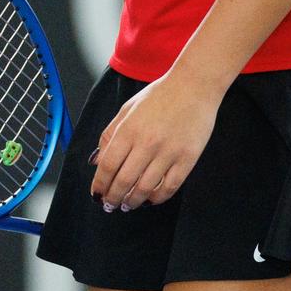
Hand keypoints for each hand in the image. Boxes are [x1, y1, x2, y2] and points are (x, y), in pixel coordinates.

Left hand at [88, 72, 218, 210]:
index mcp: (128, 130)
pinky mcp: (188, 158)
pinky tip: (150, 199)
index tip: (97, 194)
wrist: (194, 86)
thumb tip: (96, 161)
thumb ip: (109, 135)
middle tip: (109, 205)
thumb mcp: (127, 109)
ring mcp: (169, 152)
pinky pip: (170, 186)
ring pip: (145, 188)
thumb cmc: (159, 96)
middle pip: (124, 181)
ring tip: (127, 205)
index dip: (100, 184)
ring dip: (133, 201)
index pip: (108, 165)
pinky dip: (158, 198)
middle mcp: (147, 143)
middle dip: (113, 197)